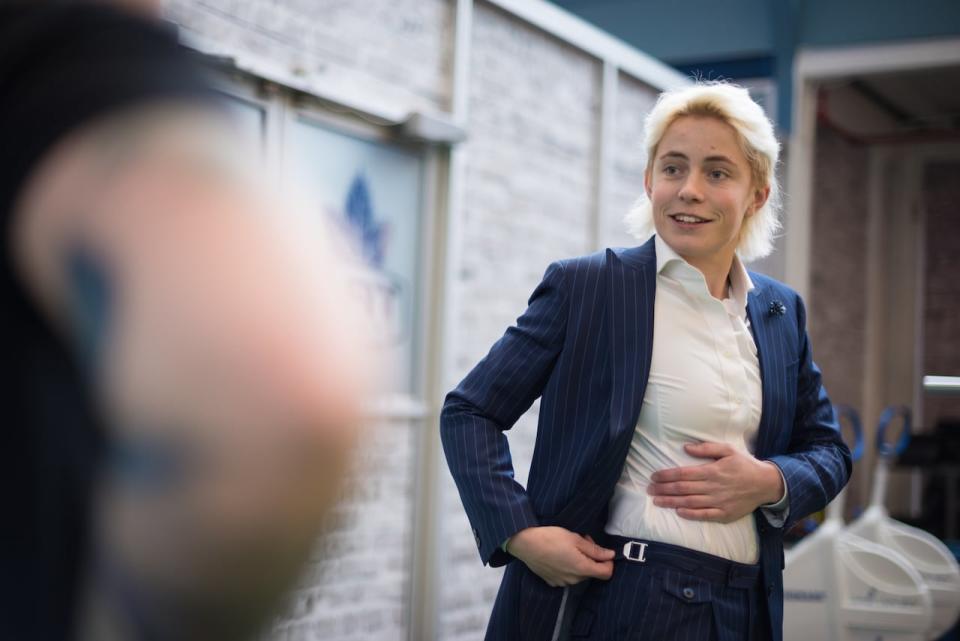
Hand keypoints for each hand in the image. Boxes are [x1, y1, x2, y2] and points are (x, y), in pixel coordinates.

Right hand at [507, 527, 614, 586]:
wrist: (525, 544)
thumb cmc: (550, 538)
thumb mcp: (575, 539)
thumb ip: (595, 549)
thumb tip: (610, 555)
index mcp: (582, 568)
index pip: (606, 573)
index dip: (608, 561)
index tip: (601, 550)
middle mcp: (574, 579)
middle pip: (592, 572)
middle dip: (591, 557)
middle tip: (581, 540)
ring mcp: (562, 582)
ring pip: (579, 574)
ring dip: (579, 561)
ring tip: (568, 546)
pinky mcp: (552, 582)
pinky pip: (567, 576)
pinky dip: (567, 567)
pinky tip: (558, 555)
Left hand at [647, 442, 784, 522]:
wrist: (766, 484)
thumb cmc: (744, 465)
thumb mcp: (728, 450)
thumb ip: (706, 448)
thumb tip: (685, 447)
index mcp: (712, 471)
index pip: (683, 473)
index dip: (666, 475)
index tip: (653, 476)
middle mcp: (713, 487)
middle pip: (683, 489)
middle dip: (663, 489)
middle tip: (648, 489)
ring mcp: (719, 502)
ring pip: (690, 502)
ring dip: (671, 502)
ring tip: (656, 501)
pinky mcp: (725, 514)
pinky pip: (704, 515)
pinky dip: (690, 514)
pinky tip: (678, 512)